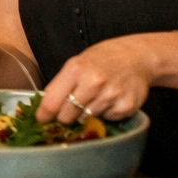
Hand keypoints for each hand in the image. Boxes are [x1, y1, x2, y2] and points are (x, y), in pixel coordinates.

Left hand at [36, 36, 154, 123]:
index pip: (52, 102)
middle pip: (67, 116)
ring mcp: (111, 95)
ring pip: (86, 119)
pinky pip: (107, 120)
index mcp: (76, 69)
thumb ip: (61, 85)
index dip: (44, 115)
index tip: (41, 120)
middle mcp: (93, 82)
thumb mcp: (76, 64)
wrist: (136, 57)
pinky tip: (110, 100)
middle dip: (65, 116)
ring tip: (95, 99)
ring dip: (86, 114)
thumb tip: (45, 109)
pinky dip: (106, 114)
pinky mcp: (126, 106)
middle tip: (70, 110)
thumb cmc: (101, 60)